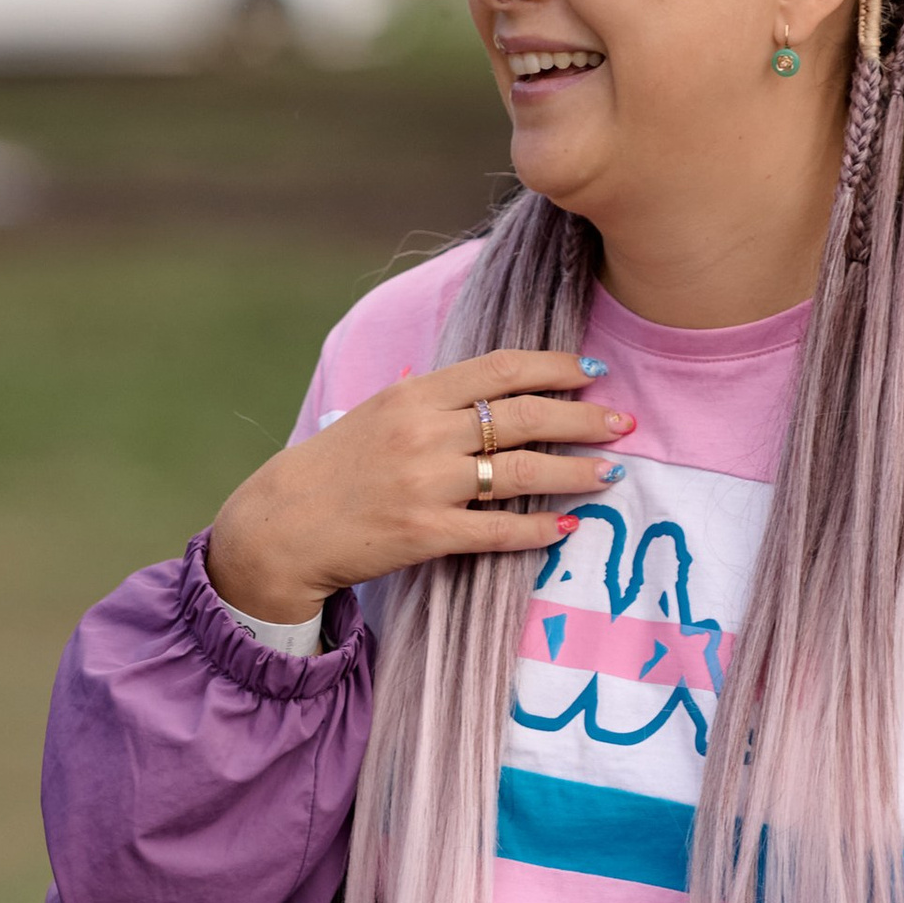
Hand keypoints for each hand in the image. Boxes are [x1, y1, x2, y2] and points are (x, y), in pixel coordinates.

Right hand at [206, 349, 632, 619]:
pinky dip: (536, 528)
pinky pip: (497, 529)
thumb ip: (428, 398)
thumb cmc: (332, 469)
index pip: (500, 369)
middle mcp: (424, 432)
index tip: (592, 373)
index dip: (554, 368)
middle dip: (583, 419)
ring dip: (574, 472)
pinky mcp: (424, 534)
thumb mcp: (374, 413)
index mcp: (414, 395)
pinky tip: (564, 526)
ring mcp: (426, 484)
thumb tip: (483, 384)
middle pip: (523, 416)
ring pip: (521, 470)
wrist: (279, 526)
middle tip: (624, 423)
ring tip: (609, 475)